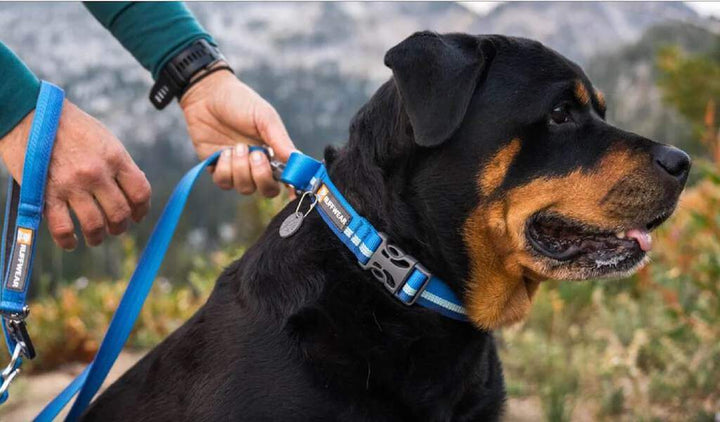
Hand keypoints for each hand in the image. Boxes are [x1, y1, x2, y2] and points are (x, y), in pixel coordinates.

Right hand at [0, 100, 150, 249]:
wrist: (28, 112)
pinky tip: (71, 243)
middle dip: (120, 226)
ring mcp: (72, 185)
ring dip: (98, 237)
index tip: (137, 216)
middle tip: (115, 229)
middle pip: (120, 213)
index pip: (141, 192)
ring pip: (95, 225)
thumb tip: (131, 189)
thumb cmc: (68, 125)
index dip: (142, 209)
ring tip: (95, 238)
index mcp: (115, 157)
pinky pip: (62, 228)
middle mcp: (97, 173)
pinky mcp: (46, 194)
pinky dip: (68, 241)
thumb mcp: (103, 138)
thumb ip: (118, 163)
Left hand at [180, 68, 294, 196]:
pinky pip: (224, 183)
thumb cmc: (241, 102)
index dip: (292, 186)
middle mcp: (258, 165)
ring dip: (241, 169)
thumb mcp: (265, 117)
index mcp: (275, 153)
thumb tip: (297, 160)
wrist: (207, 94)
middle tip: (256, 155)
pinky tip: (224, 151)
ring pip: (245, 188)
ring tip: (237, 147)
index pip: (288, 178)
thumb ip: (280, 140)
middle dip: (262, 177)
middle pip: (267, 190)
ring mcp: (237, 169)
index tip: (291, 184)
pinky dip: (225, 169)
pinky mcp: (217, 168)